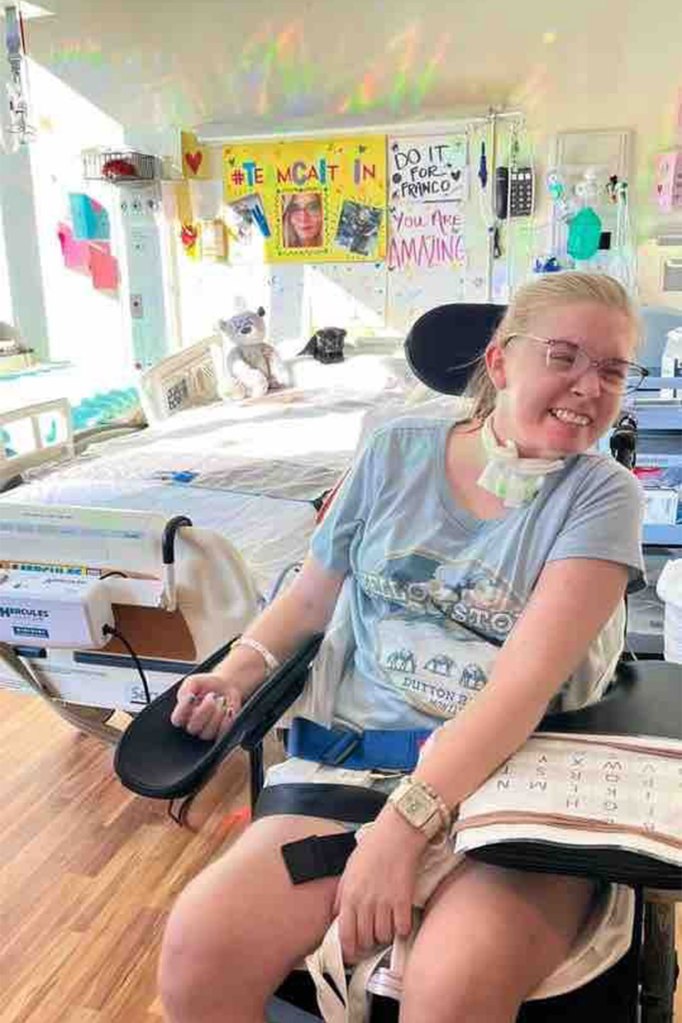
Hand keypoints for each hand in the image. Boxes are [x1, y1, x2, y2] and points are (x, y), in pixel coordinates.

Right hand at [170, 672, 242, 740]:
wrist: (225, 685)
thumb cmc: (206, 684)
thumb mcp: (193, 681)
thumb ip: (185, 689)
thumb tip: (185, 699)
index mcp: (182, 714)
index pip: (177, 719)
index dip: (183, 710)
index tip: (192, 696)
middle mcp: (191, 725)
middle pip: (193, 728)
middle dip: (204, 710)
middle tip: (212, 695)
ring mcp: (205, 731)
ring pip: (207, 733)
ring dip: (217, 714)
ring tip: (221, 699)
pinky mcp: (219, 733)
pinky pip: (221, 734)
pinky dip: (226, 720)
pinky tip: (229, 709)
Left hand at [333, 807, 426, 961]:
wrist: (397, 834)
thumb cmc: (372, 848)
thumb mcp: (349, 869)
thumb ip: (342, 895)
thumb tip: (336, 916)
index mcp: (350, 895)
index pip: (345, 935)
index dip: (349, 950)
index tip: (353, 953)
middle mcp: (365, 902)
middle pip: (366, 939)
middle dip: (368, 943)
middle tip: (372, 936)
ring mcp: (385, 902)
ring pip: (384, 936)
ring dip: (385, 935)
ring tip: (387, 924)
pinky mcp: (404, 900)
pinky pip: (402, 929)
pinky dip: (402, 929)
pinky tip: (401, 919)